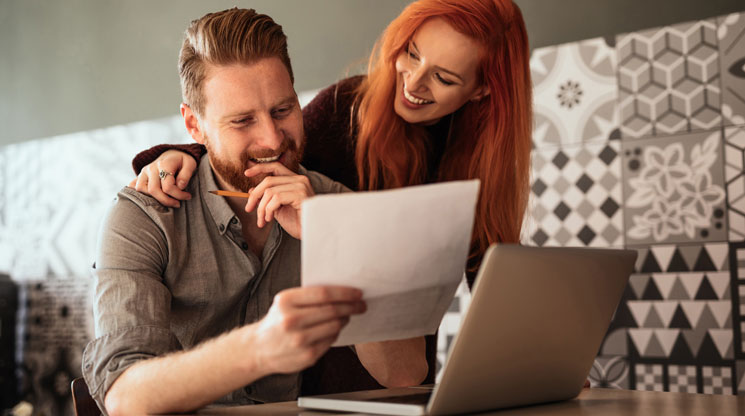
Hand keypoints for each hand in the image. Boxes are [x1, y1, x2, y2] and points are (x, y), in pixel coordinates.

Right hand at [128, 150, 196, 207]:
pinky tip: (151, 198)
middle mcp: (151, 168)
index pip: (167, 186)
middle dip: (167, 201)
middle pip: (153, 190)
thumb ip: (186, 175)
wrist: (172, 154)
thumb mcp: (190, 164)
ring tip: (167, 200)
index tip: (187, 196)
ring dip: (154, 198)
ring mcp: (143, 172)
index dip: (179, 195)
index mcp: (164, 164)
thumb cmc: (182, 161)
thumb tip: (180, 186)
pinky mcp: (139, 176)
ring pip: (141, 190)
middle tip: (177, 203)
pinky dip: (139, 194)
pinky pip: (133, 186)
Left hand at [244, 163, 313, 237]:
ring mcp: (301, 186)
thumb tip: (252, 190)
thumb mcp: (277, 209)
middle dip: (255, 196)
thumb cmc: (298, 222)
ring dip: (261, 208)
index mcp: (295, 180)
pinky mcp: (301, 194)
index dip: (260, 168)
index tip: (246, 173)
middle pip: (268, 180)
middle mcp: (300, 180)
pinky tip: (270, 219)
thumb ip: (267, 198)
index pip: (275, 167)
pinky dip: (268, 210)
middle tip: (249, 209)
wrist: (311, 233)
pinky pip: (276, 198)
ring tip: (262, 220)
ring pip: (270, 191)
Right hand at [249, 286, 365, 375]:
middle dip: (351, 306)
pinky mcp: (307, 356)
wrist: (259, 349)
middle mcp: (291, 320)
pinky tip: (333, 329)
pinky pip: (331, 340)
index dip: (345, 293)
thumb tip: (342, 291)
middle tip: (361, 305)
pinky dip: (336, 332)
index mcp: (286, 301)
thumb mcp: (285, 302)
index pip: (324, 294)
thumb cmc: (277, 322)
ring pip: (335, 325)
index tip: (357, 293)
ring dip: (345, 318)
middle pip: (332, 310)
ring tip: (346, 315)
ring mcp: (300, 340)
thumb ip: (309, 297)